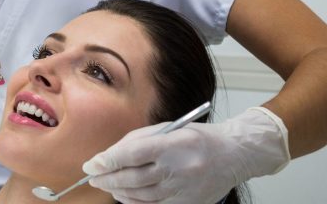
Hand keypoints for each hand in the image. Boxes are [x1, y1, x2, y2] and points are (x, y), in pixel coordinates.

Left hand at [83, 107, 289, 203]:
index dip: (109, 161)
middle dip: (108, 178)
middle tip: (93, 177)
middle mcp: (180, 168)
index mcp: (175, 144)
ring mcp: (184, 189)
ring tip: (106, 185)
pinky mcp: (188, 203)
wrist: (234, 155)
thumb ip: (137, 142)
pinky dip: (135, 201)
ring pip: (141, 195)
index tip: (92, 165)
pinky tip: (124, 195)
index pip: (134, 154)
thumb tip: (109, 157)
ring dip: (118, 191)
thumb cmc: (197, 138)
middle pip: (134, 178)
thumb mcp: (168, 129)